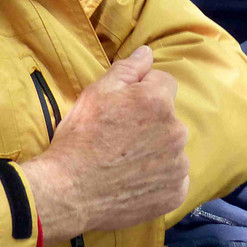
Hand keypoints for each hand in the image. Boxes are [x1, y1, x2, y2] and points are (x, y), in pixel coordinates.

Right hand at [20, 46, 189, 241]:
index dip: (142, 92)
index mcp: (157, 101)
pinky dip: (159, 179)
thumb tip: (147, 52)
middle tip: (120, 138)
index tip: (123, 109)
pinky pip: (174, 178)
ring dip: (156, 151)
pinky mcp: (175, 193)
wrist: (68, 194)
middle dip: (150, 122)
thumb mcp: (96, 93)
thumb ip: (128, 69)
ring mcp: (178, 165)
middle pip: (168, 117)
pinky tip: (134, 182)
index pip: (164, 83)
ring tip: (124, 163)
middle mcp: (176, 131)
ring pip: (171, 147)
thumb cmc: (79, 140)